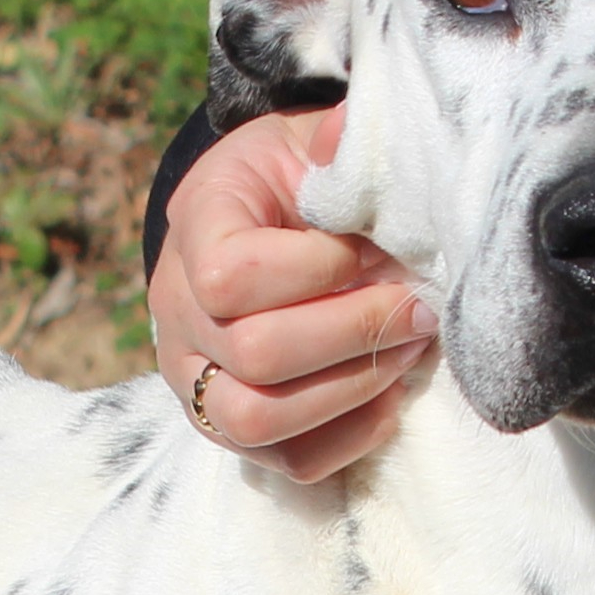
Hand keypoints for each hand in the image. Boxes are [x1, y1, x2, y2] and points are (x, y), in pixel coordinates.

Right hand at [150, 106, 436, 482]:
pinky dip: (352, 436)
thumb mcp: (307, 143)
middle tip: (418, 307)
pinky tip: (390, 394)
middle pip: (254, 355)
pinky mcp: (232, 430)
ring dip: (353, 389)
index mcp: (193, 232)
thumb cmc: (292, 183)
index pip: (231, 276)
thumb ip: (335, 143)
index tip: (369, 249)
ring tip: (408, 349)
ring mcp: (197, 382)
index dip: (314, 271)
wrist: (257, 229)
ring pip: (259, 420)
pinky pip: (290, 461)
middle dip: (355, 332)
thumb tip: (355, 132)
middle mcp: (177, 316)